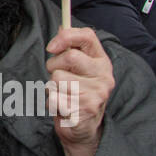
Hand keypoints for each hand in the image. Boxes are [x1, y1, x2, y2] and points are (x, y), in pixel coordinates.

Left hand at [45, 27, 114, 155]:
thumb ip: (71, 48)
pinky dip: (52, 102)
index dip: (66, 36)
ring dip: (52, 87)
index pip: (87, 36)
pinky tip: (63, 107)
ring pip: (57, 78)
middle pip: (69, 57)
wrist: (83, 129)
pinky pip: (54, 97)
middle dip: (54, 66)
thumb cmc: (77, 93)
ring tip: (63, 95)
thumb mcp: (78, 69)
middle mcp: (104, 76)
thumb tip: (62, 26)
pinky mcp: (85, 110)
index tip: (51, 47)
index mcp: (102, 61)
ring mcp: (97, 94)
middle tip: (57, 77)